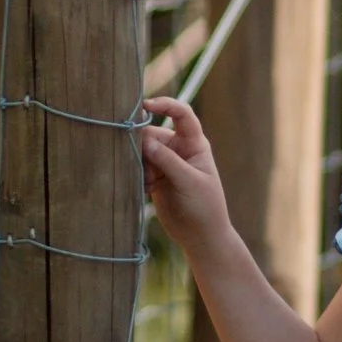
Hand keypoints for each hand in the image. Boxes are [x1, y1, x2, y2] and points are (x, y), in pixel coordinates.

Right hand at [140, 98, 232, 258]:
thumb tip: (144, 141)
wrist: (201, 236)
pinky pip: (137, 167)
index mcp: (194, 143)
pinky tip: (145, 191)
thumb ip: (168, 161)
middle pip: (152, 134)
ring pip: (141, 151)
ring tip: (148, 184)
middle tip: (146, 168)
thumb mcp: (189, 182)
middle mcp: (178, 149)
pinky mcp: (153, 177)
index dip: (165, 105)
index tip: (145, 105)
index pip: (181, 114)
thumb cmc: (204, 207)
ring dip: (139, 164)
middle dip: (143, 147)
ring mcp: (165, 163)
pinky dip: (137, 176)